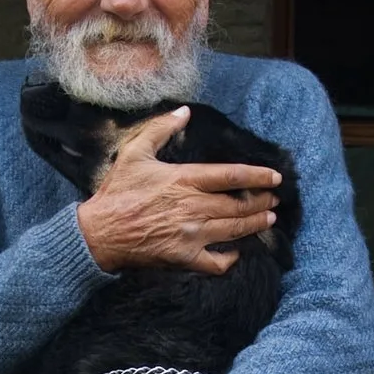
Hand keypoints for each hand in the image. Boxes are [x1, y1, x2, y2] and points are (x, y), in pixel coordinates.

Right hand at [76, 107, 280, 274]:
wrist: (99, 232)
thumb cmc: (117, 192)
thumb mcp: (135, 152)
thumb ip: (162, 129)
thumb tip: (184, 111)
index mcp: (184, 179)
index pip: (232, 176)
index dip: (258, 176)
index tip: (275, 177)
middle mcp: (193, 207)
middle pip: (240, 205)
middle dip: (262, 202)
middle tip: (275, 200)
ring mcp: (191, 234)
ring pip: (234, 230)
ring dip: (255, 225)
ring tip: (268, 220)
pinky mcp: (184, 257)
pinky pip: (217, 262)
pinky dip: (231, 258)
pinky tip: (237, 252)